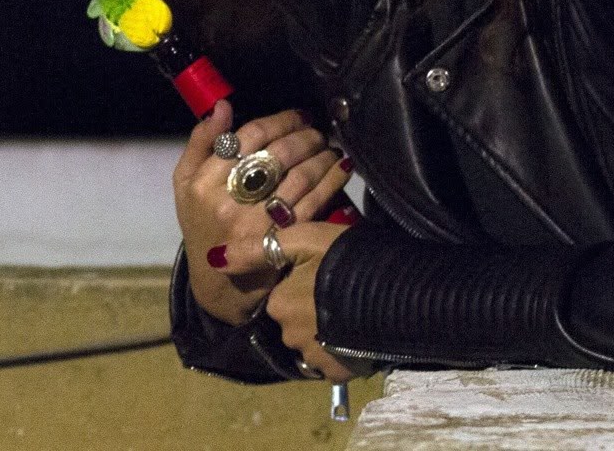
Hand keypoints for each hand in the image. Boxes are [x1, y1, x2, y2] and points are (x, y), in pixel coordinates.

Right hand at [172, 100, 349, 325]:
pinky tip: (341, 168)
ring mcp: (257, 224)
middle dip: (305, 135)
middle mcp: (228, 202)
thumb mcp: (185, 183)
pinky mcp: (283, 241)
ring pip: (299, 176)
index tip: (297, 116)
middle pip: (277, 154)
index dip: (280, 121)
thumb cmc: (202, 223)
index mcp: (203, 182)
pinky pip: (314, 202)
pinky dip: (332, 180)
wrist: (217, 281)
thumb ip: (200, 142)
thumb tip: (222, 107)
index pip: (248, 137)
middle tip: (317, 131)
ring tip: (329, 147)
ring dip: (322, 154)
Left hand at [217, 220, 356, 380]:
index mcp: (279, 303)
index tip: (321, 277)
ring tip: (351, 315)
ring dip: (324, 334)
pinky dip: (340, 354)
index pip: (281, 298)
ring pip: (312, 344)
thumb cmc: (345, 258)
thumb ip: (256, 251)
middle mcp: (289, 334)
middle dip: (310, 313)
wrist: (399, 292)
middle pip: (294, 323)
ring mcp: (314, 357)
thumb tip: (214, 260)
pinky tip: (356, 335)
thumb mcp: (300, 239)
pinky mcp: (338, 372)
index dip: (299, 287)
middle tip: (338, 295)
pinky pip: (331, 364)